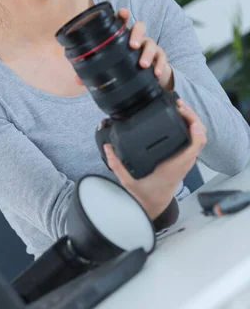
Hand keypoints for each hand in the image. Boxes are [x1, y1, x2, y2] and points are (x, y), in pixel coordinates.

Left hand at [74, 8, 173, 90]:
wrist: (146, 80)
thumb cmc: (125, 68)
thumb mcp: (110, 68)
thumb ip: (94, 72)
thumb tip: (77, 81)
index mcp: (123, 38)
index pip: (123, 22)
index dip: (123, 15)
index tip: (123, 12)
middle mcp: (137, 39)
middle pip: (140, 27)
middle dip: (137, 33)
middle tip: (133, 44)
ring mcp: (149, 48)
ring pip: (151, 43)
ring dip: (148, 53)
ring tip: (143, 64)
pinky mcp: (159, 59)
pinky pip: (162, 58)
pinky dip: (161, 65)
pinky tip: (156, 72)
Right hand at [102, 100, 206, 220]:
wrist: (154, 203)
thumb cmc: (145, 192)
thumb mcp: (128, 180)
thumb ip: (116, 164)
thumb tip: (107, 146)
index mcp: (175, 166)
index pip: (195, 146)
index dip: (195, 130)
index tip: (188, 119)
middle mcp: (184, 161)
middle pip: (200, 135)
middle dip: (193, 117)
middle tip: (179, 105)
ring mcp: (186, 159)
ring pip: (199, 136)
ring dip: (193, 119)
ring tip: (180, 106)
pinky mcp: (184, 156)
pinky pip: (194, 139)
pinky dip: (191, 126)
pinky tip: (181, 117)